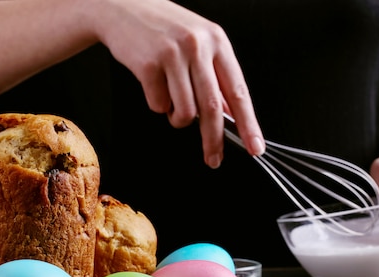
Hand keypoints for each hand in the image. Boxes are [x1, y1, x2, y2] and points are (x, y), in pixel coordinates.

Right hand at [95, 0, 264, 166]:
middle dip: (213, 141)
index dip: (248, 124)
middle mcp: (198, 46)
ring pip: (185, 112)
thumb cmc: (165, 28)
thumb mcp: (199, 43)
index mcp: (217, 42)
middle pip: (212, 109)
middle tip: (213, 159)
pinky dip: (157, 104)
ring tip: (172, 101)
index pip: (238, 91)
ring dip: (178, 119)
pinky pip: (158, 106)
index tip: (255, 146)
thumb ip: (215, 77)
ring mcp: (172, 55)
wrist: (123, 7)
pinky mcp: (148, 64)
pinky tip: (153, 84)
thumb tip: (229, 113)